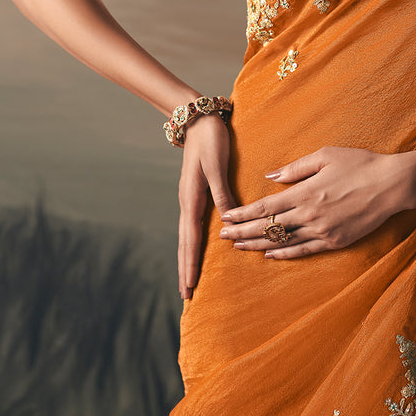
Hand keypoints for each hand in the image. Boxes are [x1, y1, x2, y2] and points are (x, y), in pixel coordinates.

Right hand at [178, 113, 236, 298]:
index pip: (191, 239)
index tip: (190, 287)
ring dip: (188, 258)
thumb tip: (229, 220)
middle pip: (186, 243)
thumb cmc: (211, 140)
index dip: (191, 263)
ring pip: (188, 235)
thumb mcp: (218, 166)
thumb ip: (223, 193)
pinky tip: (197, 248)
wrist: (199, 119)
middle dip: (186, 269)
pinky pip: (194, 225)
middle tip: (186, 295)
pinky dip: (193, 242)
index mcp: (192, 198)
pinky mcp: (196, 193)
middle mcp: (188, 202)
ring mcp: (190, 198)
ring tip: (189, 279)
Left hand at [218, 145, 415, 259]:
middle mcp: (310, 215)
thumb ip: (295, 168)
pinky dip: (285, 254)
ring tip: (238, 247)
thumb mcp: (325, 155)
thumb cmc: (359, 164)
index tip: (226, 216)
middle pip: (269, 226)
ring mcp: (323, 231)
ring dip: (257, 245)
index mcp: (305, 192)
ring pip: (283, 241)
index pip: (266, 206)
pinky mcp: (335, 242)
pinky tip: (270, 255)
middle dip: (242, 231)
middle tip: (222, 236)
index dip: (243, 213)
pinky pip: (304, 251)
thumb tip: (270, 176)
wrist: (391, 184)